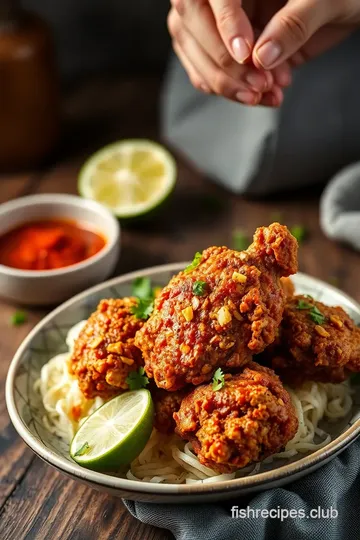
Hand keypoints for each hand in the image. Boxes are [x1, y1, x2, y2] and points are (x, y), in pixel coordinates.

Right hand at [168, 0, 359, 106]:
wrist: (351, 8)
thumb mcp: (327, 0)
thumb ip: (295, 23)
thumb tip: (262, 56)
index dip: (223, 24)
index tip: (244, 54)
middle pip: (192, 23)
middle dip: (222, 62)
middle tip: (256, 83)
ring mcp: (223, 22)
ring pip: (196, 51)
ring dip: (225, 82)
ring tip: (262, 94)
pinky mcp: (229, 50)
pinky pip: (209, 73)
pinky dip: (231, 90)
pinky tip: (260, 95)